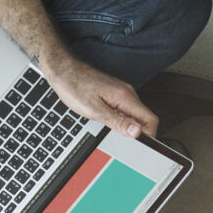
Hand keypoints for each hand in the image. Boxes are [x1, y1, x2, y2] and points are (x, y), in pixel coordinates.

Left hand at [41, 53, 156, 139]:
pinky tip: (106, 119)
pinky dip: (120, 117)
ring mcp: (121, 91)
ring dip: (127, 125)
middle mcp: (127, 93)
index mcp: (125, 97)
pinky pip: (125, 108)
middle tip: (120, 139)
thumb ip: (117, 121)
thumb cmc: (73, 86)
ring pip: (134, 113)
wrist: (62, 68)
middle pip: (144, 117)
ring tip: (110, 128)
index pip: (150, 120)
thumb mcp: (93, 109)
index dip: (148, 135)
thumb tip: (137, 132)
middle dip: (136, 132)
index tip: (138, 144)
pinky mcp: (114, 92)